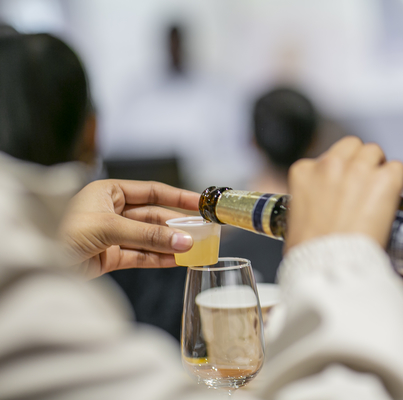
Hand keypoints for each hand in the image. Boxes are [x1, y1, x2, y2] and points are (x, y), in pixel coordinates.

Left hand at [60, 179, 199, 278]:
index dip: (177, 197)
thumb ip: (148, 235)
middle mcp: (111, 211)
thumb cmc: (62, 233)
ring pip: (149, 237)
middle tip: (202, 231)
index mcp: (108, 192)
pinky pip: (140, 256)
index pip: (152, 191)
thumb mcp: (108, 228)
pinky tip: (176, 260)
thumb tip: (184, 241)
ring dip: (170, 243)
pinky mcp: (109, 257)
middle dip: (176, 225)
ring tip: (194, 248)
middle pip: (153, 216)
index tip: (200, 203)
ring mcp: (111, 235)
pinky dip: (158, 258)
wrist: (36, 263)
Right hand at [286, 136, 402, 249]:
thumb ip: (307, 206)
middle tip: (364, 187)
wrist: (329, 266)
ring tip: (379, 193)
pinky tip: (392, 199)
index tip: (342, 190)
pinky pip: (398, 168)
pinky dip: (397, 183)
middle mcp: (330, 164)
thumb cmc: (310, 253)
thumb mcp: (295, 221)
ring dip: (378, 169)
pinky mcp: (384, 180)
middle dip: (359, 163)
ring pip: (374, 152)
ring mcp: (358, 170)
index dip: (338, 174)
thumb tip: (316, 215)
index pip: (326, 158)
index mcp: (304, 172)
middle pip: (353, 147)